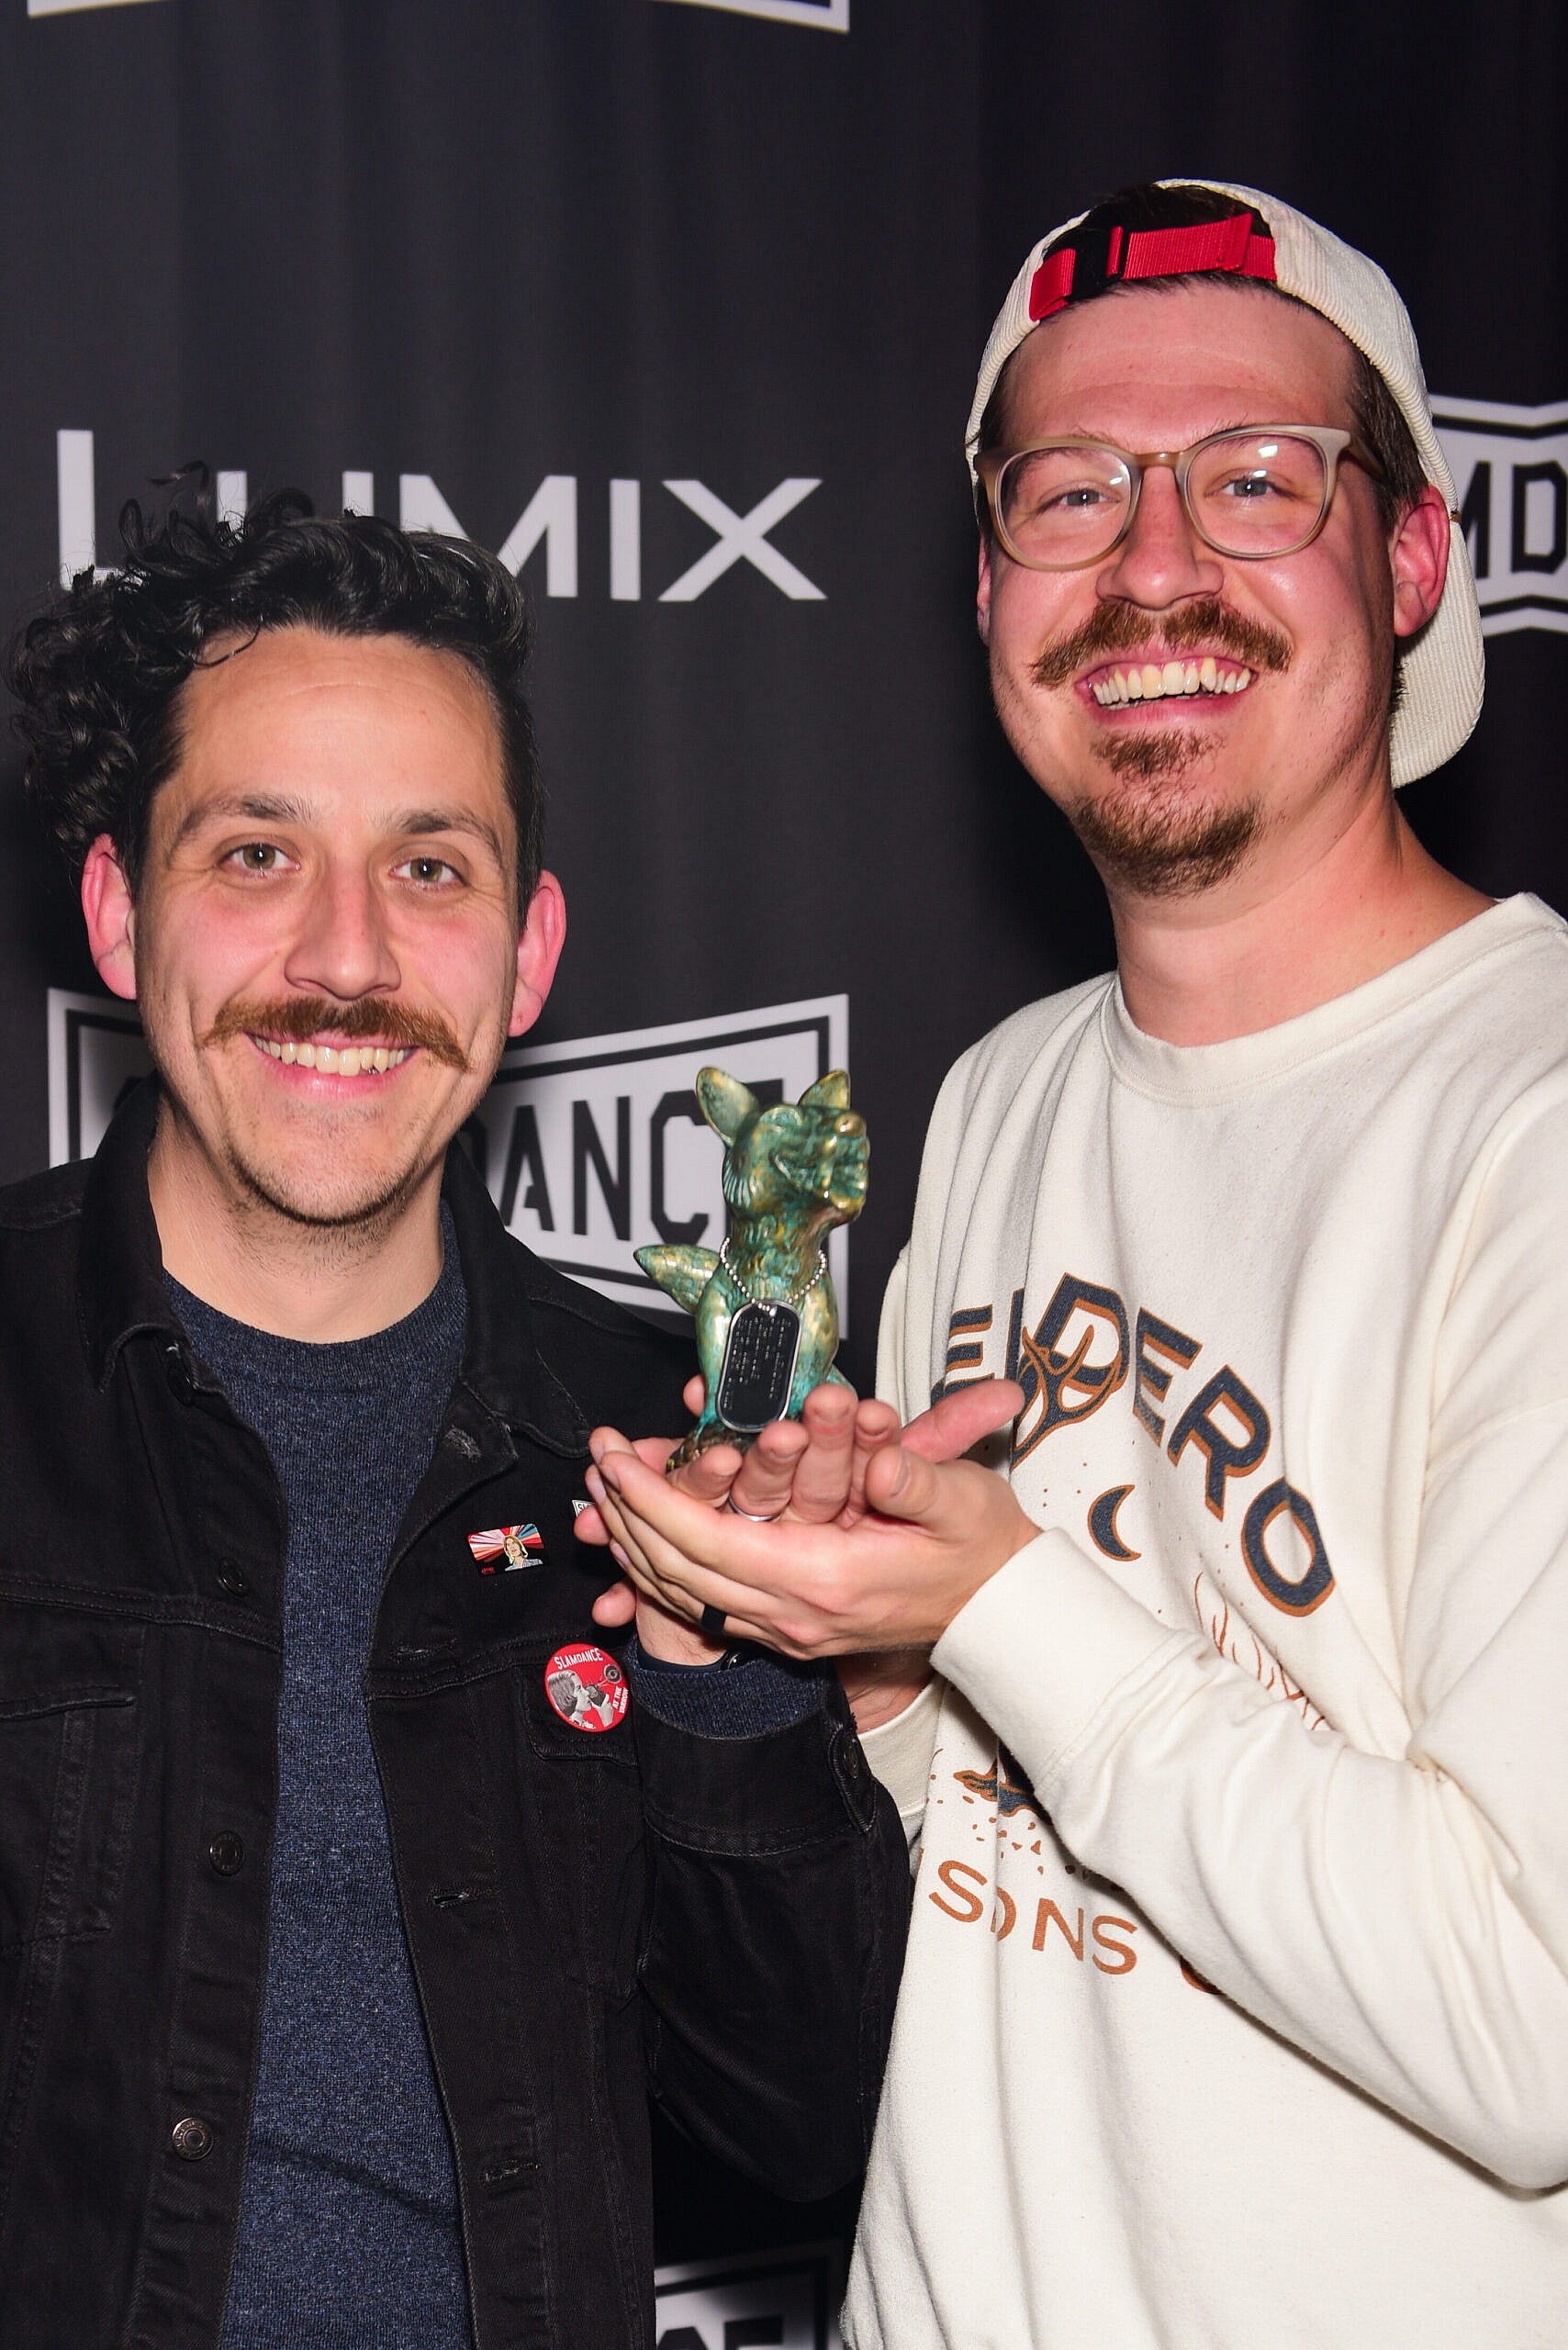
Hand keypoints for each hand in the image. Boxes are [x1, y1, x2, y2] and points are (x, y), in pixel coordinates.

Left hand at [582, 1379, 1030, 1658]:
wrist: (1001, 1614)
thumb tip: (882, 1459)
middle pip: (681, 1571)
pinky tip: (644, 1542)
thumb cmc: (981, 1548)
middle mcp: (796, 1613)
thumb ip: (917, 1478)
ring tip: (601, 1494)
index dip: (653, 1499)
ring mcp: (790, 1630)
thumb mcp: (963, 1502)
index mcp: (826, 1577)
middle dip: (626, 1513)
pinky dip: (665, 1574)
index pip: (711, 1540)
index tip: (615, 1458)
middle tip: (594, 1461)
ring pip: (685, 1595)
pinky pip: (706, 1608)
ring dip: (635, 1543)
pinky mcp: (792, 1632)